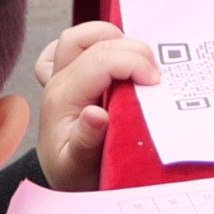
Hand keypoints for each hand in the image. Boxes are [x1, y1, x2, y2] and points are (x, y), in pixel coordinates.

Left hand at [33, 22, 158, 190]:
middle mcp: (57, 81)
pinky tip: (109, 53)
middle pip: (94, 42)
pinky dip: (91, 40)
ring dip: (113, 38)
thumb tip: (96, 114)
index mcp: (62, 98)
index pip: (100, 61)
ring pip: (80, 35)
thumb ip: (86, 141)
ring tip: (138, 61)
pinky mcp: (65, 74)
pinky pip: (70, 45)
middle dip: (132, 49)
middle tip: (155, 75)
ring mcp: (58, 75)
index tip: (156, 81)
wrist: (59, 178)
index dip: (133, 62)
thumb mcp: (79, 167)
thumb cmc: (72, 174)